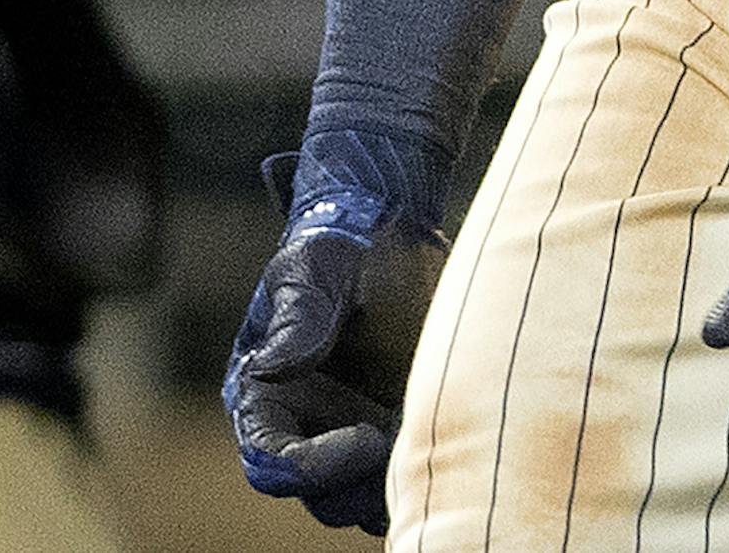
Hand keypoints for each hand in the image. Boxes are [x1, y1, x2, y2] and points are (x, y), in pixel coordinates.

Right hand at [223, 136, 448, 534]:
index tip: (367, 439)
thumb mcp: (312, 270)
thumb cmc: (337, 248)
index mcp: (267, 392)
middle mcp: (305, 424)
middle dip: (362, 486)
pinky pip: (408, 470)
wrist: (389, 231)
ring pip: (366, 495)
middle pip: (322, 495)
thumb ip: (297, 320)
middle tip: (409, 447)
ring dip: (399, 484)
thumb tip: (272, 369)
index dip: (313, 468)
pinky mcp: (396, 425)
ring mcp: (352, 430)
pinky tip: (460, 438)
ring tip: (438, 445)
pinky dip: (430, 466)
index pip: (272, 459)